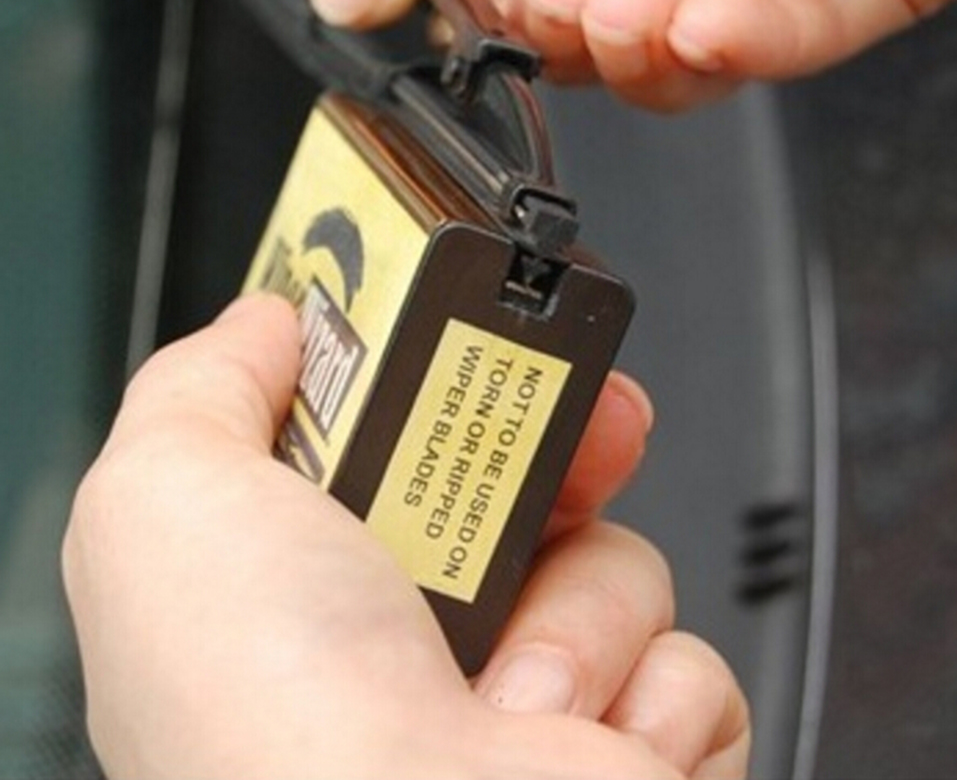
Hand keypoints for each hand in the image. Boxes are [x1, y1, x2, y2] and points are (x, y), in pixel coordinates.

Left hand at [62, 294, 748, 779]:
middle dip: (561, 441)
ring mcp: (526, 692)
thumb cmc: (267, 719)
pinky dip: (645, 694)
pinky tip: (575, 743)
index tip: (478, 332)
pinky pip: (685, 656)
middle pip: (527, 474)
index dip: (449, 374)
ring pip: (616, 557)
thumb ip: (205, 385)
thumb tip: (271, 322)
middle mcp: (419, 634)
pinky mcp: (624, 746)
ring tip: (515, 680)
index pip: (403, 434)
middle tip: (567, 437)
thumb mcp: (168, 499)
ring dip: (581, 604)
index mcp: (319, 572)